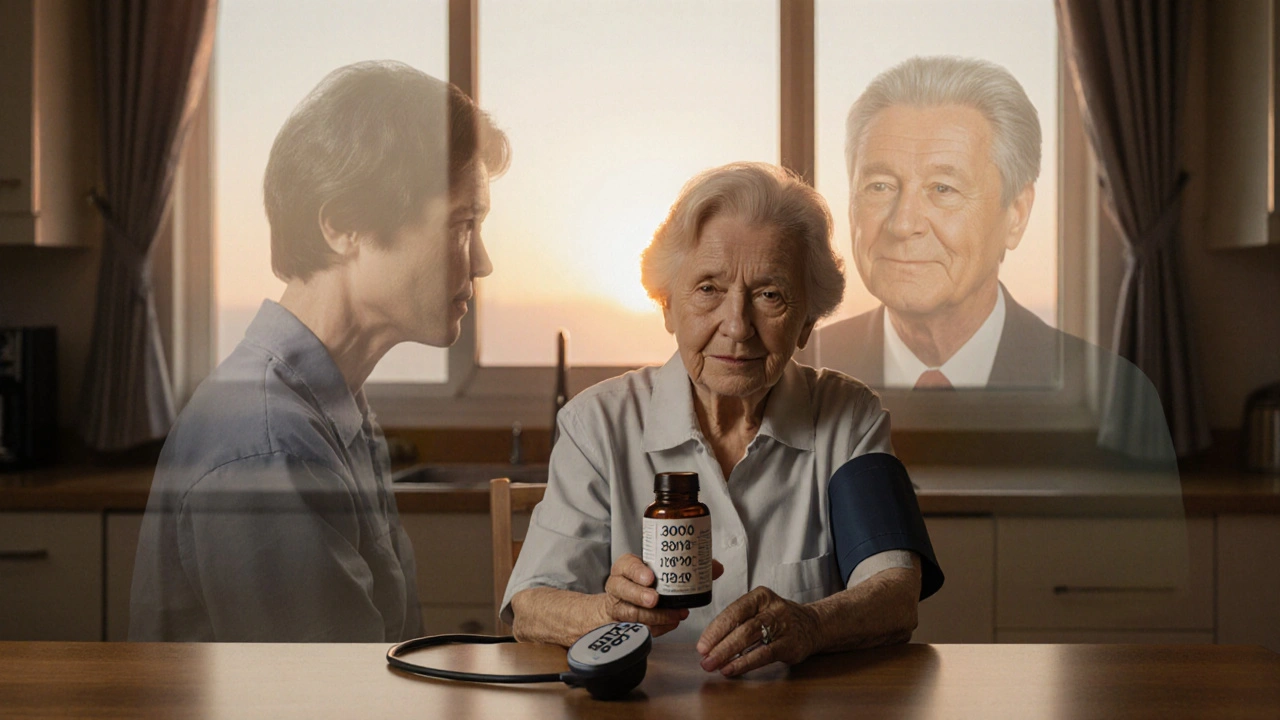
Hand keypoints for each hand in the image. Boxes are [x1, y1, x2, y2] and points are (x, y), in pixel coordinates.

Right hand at [601, 555, 724, 636]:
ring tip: (673, 616)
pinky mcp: (622, 625)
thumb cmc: (644, 584)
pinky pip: (637, 629)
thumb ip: (688, 567)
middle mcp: (618, 586)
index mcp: (626, 568)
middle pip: (623, 589)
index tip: (650, 578)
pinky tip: (669, 625)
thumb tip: (716, 568)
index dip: (637, 572)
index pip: (626, 565)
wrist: (622, 603)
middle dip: (640, 595)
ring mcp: (618, 606)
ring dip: (653, 616)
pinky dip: (655, 628)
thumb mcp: (659, 570)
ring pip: (630, 612)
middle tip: (655, 600)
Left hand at [695, 586, 821, 676]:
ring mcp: (783, 626)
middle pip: (741, 626)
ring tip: (713, 665)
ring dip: (728, 654)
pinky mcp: (790, 644)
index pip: (733, 611)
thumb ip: (738, 622)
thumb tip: (709, 643)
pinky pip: (763, 654)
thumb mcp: (760, 610)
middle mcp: (772, 608)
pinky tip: (731, 669)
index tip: (702, 645)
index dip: (715, 629)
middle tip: (704, 659)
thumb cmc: (778, 619)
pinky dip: (744, 663)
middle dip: (719, 644)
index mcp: (761, 596)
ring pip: (750, 639)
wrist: (813, 625)